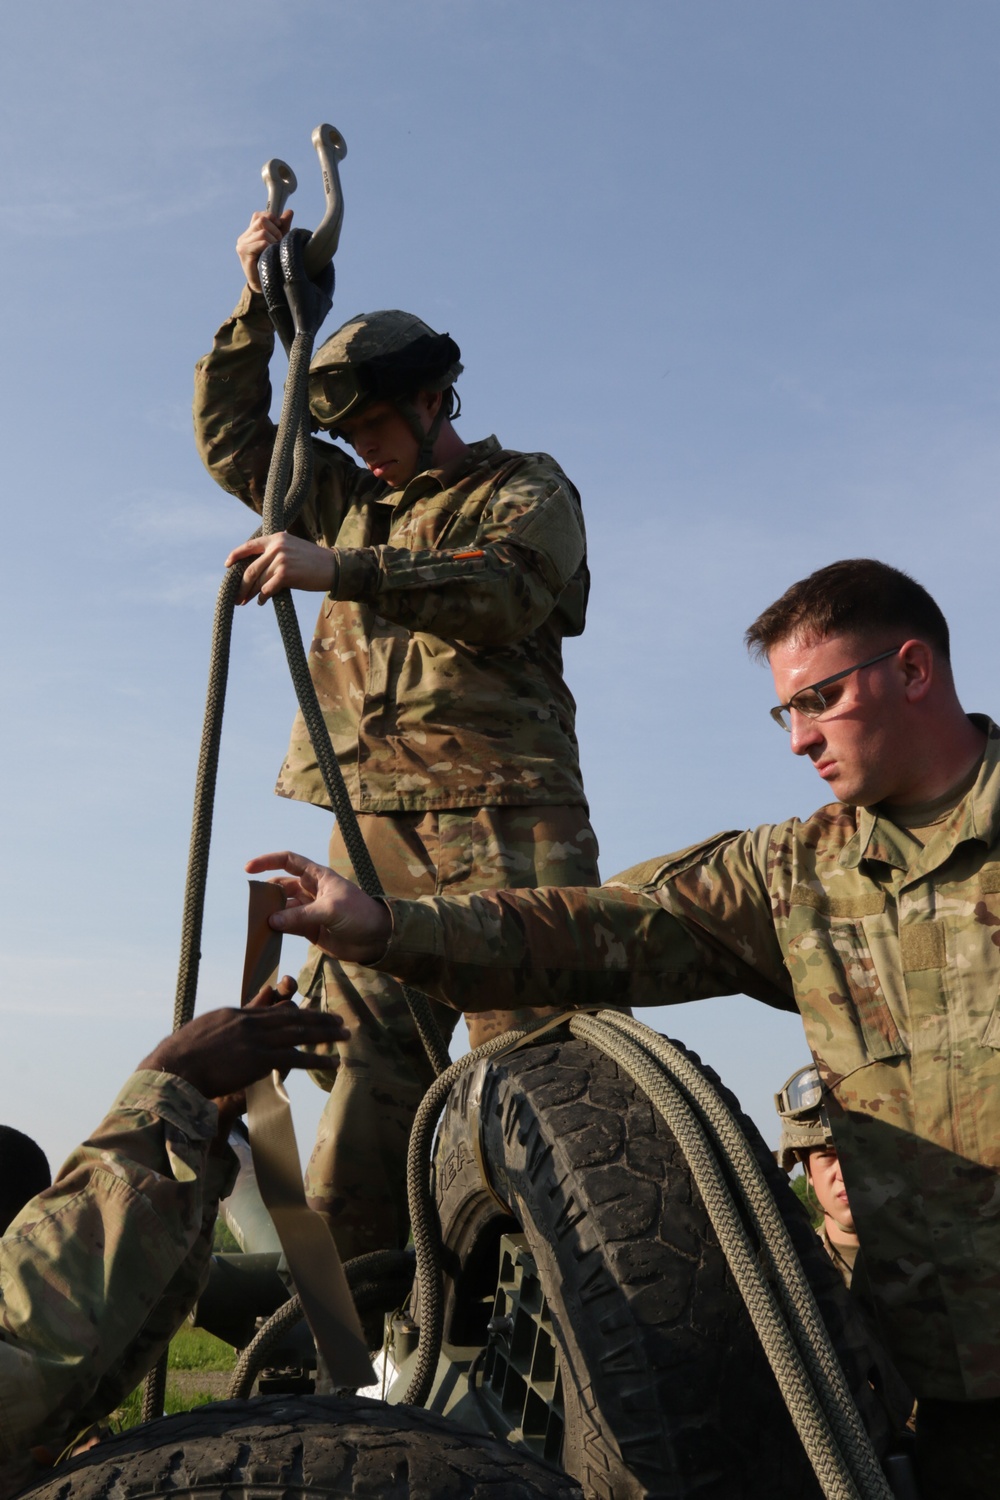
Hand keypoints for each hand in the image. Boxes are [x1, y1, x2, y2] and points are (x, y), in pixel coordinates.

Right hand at [138, 977, 348, 1102]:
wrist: (174, 1069)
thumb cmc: (180, 1060)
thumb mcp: (202, 1035)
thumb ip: (218, 1033)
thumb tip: (223, 1039)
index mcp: (235, 1015)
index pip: (271, 1011)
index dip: (293, 1010)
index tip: (309, 1011)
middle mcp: (249, 1022)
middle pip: (291, 1017)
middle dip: (318, 1017)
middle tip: (339, 1018)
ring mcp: (255, 1040)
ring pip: (299, 1032)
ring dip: (325, 1033)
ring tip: (346, 1033)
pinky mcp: (258, 1059)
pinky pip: (295, 1058)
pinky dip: (317, 1058)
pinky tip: (334, 1061)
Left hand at [225, 532, 338, 603]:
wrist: (333, 567)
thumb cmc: (313, 561)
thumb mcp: (293, 548)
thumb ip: (275, 553)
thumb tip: (256, 570)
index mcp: (276, 538)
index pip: (249, 546)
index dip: (235, 555)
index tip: (227, 564)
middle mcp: (276, 547)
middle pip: (250, 569)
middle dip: (241, 585)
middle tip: (237, 596)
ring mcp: (280, 560)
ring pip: (258, 580)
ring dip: (250, 594)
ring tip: (245, 601)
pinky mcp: (286, 574)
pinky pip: (267, 589)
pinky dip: (263, 597)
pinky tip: (262, 601)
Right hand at [237, 210, 292, 292]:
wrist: (266, 287)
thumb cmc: (273, 265)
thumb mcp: (280, 242)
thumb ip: (283, 227)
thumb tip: (289, 211)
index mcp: (250, 233)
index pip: (259, 215)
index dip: (272, 219)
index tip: (280, 230)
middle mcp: (244, 237)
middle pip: (262, 220)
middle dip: (275, 230)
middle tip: (278, 243)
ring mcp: (242, 244)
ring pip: (263, 231)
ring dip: (274, 240)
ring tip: (275, 251)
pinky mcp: (244, 253)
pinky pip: (261, 242)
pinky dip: (270, 247)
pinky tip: (270, 255)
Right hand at [244, 850, 391, 962]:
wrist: (377, 939)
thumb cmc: (359, 914)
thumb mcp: (331, 909)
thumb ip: (300, 915)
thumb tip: (272, 921)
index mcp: (318, 876)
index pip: (288, 861)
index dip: (268, 861)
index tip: (248, 869)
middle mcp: (311, 890)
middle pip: (281, 886)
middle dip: (267, 893)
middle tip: (253, 905)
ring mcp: (309, 910)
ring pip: (283, 908)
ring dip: (271, 913)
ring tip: (257, 922)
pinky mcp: (310, 929)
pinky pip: (288, 926)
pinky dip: (277, 929)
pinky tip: (267, 934)